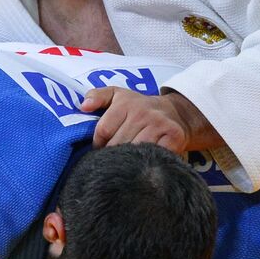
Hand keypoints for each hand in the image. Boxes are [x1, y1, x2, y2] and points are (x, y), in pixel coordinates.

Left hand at [80, 88, 218, 151]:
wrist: (176, 113)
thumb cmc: (140, 108)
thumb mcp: (118, 95)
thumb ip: (98, 96)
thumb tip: (83, 106)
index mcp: (125, 103)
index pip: (103, 131)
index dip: (99, 144)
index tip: (101, 149)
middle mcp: (142, 113)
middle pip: (118, 144)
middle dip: (112, 154)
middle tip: (113, 160)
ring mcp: (159, 125)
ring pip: (134, 151)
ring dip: (128, 160)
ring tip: (126, 163)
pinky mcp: (173, 137)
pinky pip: (153, 155)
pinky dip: (146, 161)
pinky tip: (143, 162)